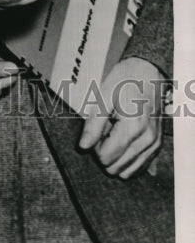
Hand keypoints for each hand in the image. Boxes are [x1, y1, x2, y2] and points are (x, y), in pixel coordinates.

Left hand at [78, 57, 165, 178]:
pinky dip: (127, 159)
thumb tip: (83, 146)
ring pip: (128, 171)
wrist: (148, 71)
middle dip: (104, 151)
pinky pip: (140, 167)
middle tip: (105, 129)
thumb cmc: (125, 80)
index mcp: (133, 128)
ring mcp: (154, 144)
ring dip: (116, 156)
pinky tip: (124, 140)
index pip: (106, 157)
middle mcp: (147, 140)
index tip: (97, 128)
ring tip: (114, 133)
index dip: (94, 146)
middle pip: (116, 167)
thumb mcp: (103, 96)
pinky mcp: (157, 146)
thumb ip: (93, 124)